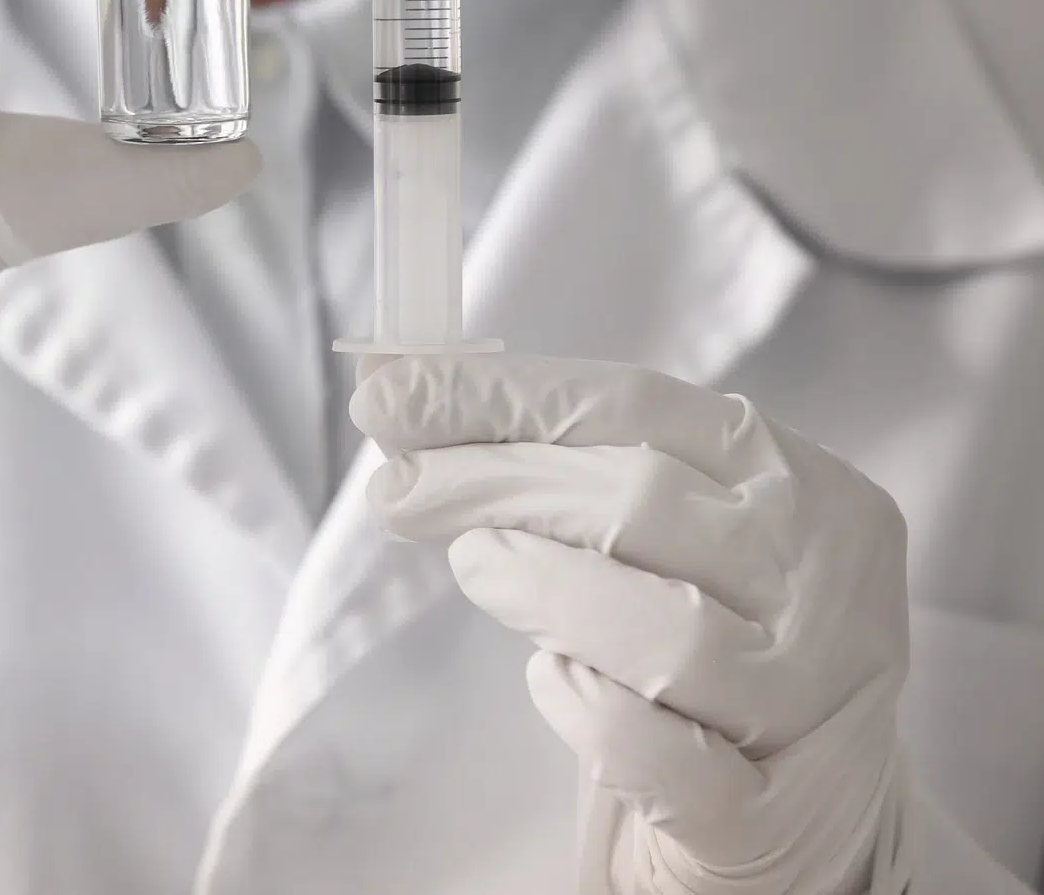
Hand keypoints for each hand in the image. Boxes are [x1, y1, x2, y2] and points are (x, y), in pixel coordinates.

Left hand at [351, 353, 912, 893]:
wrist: (806, 825)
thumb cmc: (709, 648)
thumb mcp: (665, 542)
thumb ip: (561, 466)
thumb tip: (403, 401)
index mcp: (806, 488)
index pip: (638, 406)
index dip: (502, 395)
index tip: (393, 395)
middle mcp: (827, 586)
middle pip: (639, 500)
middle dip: (495, 481)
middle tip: (399, 487)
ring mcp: (810, 704)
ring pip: (660, 626)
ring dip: (538, 584)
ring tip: (475, 566)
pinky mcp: (768, 817)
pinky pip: (648, 746)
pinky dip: (582, 706)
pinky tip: (552, 677)